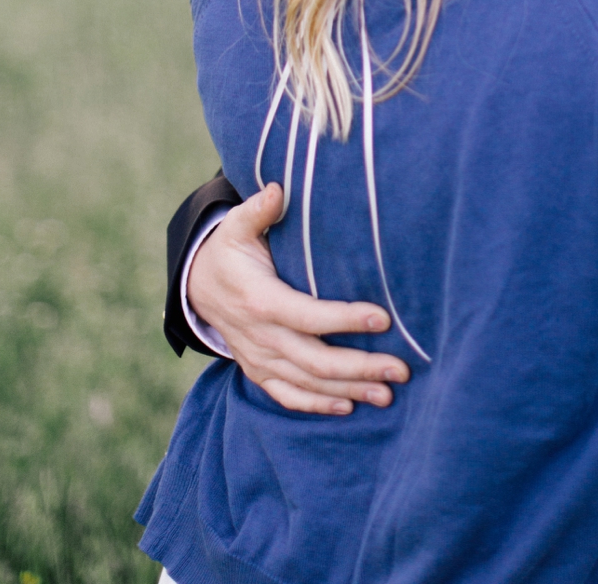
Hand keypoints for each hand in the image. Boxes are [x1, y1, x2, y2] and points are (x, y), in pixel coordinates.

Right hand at [188, 183, 410, 414]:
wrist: (196, 287)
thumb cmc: (229, 252)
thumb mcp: (236, 228)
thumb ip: (257, 210)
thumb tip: (278, 189)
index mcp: (260, 300)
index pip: (308, 315)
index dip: (345, 319)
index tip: (384, 319)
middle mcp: (260, 336)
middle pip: (315, 359)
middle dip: (360, 366)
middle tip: (402, 370)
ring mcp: (259, 357)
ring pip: (308, 382)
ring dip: (349, 390)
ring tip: (388, 394)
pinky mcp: (259, 371)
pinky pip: (287, 395)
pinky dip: (316, 405)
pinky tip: (349, 407)